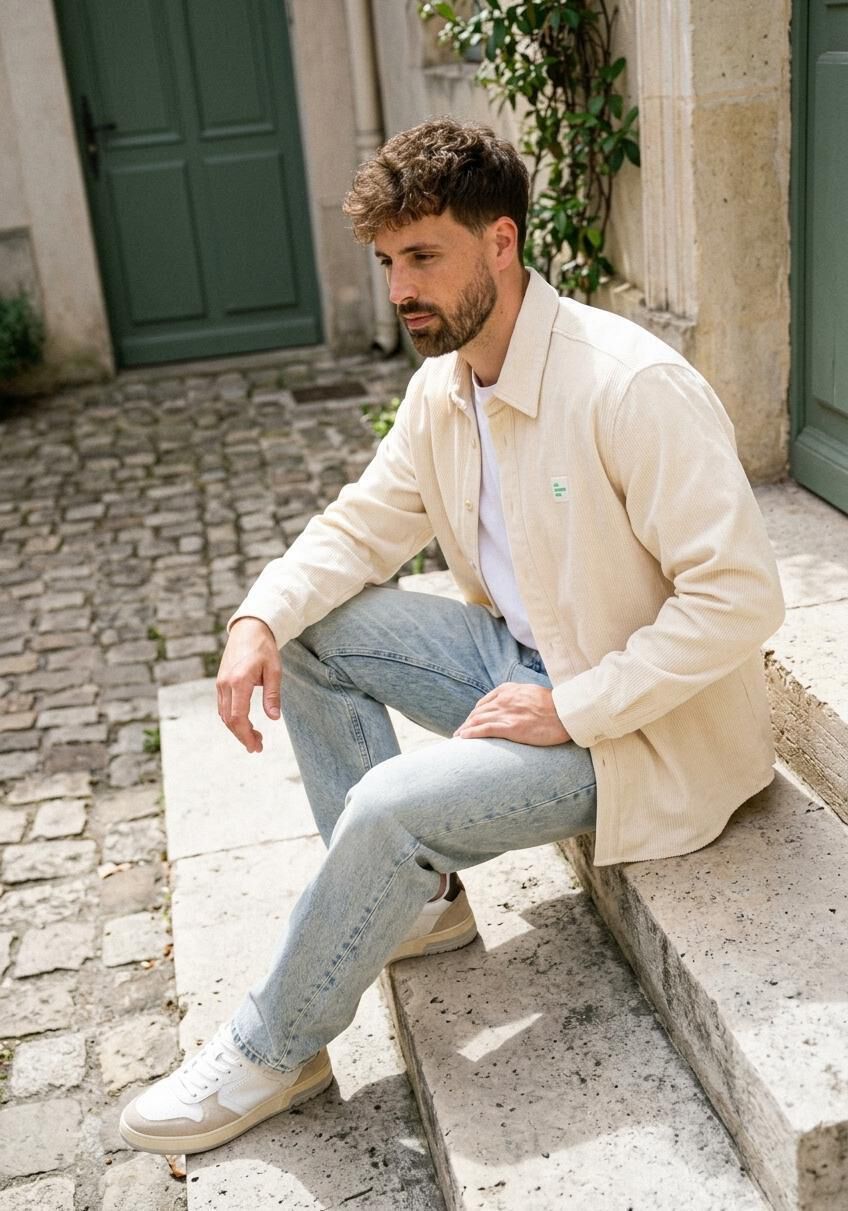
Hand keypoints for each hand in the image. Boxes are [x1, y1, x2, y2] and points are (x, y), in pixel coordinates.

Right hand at [216, 617, 281, 752]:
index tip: (257, 746)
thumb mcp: (274, 670)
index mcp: (239, 681)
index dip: (246, 735)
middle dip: (242, 736)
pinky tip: (245, 723)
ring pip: (224, 715)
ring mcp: (220, 683)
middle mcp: (225, 684)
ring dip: (237, 729)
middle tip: (258, 747)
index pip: (238, 717)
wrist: (249, 629)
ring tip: (255, 737)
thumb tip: (274, 718)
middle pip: (229, 720)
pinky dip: (232, 718)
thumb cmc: (264, 648)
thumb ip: (273, 695)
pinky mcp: (220, 682)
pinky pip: (223, 706)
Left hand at [453, 683, 570, 746]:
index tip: (470, 722)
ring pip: (477, 720)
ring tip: (458, 738)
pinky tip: (464, 738)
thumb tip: (516, 707)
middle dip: (467, 723)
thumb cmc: (555, 706)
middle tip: (460, 733)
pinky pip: (485, 730)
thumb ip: (520, 698)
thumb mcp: (533, 694)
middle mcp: (504, 699)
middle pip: (478, 712)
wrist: (567, 712)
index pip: (485, 703)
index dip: (475, 714)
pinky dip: (471, 734)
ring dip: (465, 729)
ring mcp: (506, 713)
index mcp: (509, 690)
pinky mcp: (510, 727)